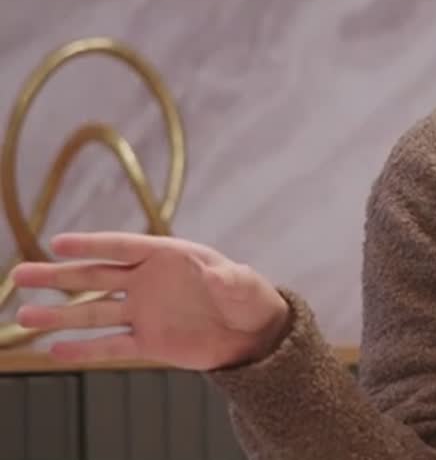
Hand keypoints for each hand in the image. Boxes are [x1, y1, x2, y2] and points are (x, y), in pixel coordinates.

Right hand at [12, 232, 289, 369]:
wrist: (253, 334)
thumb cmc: (250, 298)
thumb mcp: (245, 286)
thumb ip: (231, 279)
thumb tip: (218, 274)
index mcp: (169, 257)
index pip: (123, 247)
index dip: (92, 244)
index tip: (58, 243)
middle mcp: (148, 282)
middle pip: (96, 276)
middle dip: (58, 276)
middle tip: (19, 274)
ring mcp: (144, 312)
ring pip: (94, 312)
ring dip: (59, 316)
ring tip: (24, 318)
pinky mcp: (147, 342)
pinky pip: (111, 345)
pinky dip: (85, 349)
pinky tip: (54, 351)